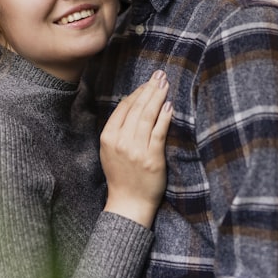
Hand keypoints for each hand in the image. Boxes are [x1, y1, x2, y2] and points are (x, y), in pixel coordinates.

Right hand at [99, 70, 172, 227]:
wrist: (129, 203)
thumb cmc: (121, 176)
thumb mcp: (109, 151)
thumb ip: (118, 129)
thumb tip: (131, 104)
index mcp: (108, 137)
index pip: (123, 108)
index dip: (136, 93)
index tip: (146, 84)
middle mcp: (120, 141)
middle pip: (136, 108)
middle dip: (149, 89)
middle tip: (159, 75)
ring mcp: (136, 149)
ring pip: (147, 116)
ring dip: (157, 96)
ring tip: (165, 84)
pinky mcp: (152, 157)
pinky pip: (159, 131)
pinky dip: (164, 116)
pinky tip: (169, 105)